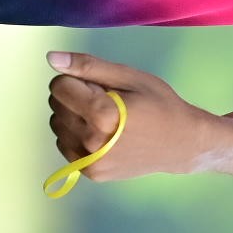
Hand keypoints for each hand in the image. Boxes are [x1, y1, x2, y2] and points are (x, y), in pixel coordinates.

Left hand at [44, 50, 224, 183]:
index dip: (77, 79)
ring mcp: (90, 161)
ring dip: (73, 116)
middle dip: (74, 97)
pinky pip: (64, 145)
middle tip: (106, 101)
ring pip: (57, 125)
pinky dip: (76, 135)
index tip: (101, 86)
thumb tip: (51, 58)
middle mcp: (91, 141)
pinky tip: (101, 134)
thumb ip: (88, 66)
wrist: (181, 144)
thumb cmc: (158, 104)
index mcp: (102, 114)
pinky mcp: (92, 173)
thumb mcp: (128, 77)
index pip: (59, 86)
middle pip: (56, 105)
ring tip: (105, 119)